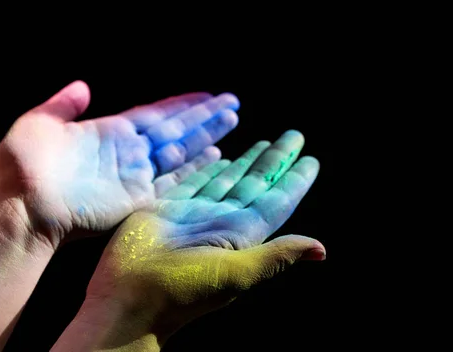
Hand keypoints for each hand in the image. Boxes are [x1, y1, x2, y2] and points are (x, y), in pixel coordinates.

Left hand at [0, 81, 238, 247]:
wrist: (23, 207)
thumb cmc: (25, 166)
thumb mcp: (38, 123)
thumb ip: (64, 105)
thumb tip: (83, 86)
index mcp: (111, 131)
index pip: (155, 113)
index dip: (181, 103)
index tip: (205, 94)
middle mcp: (129, 151)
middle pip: (176, 128)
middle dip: (204, 115)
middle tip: (231, 102)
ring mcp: (136, 174)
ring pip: (181, 149)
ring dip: (206, 135)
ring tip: (231, 120)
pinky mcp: (138, 196)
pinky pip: (173, 179)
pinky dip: (195, 167)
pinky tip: (215, 156)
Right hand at [85, 130, 324, 346]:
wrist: (131, 296)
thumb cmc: (184, 289)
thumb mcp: (238, 273)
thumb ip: (276, 255)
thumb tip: (321, 250)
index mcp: (243, 235)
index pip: (278, 201)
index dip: (295, 180)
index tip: (312, 159)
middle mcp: (223, 222)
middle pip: (256, 183)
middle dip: (275, 160)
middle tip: (294, 135)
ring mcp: (196, 214)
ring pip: (228, 179)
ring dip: (246, 161)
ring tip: (264, 143)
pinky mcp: (168, 208)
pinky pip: (194, 180)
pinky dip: (208, 167)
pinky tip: (221, 156)